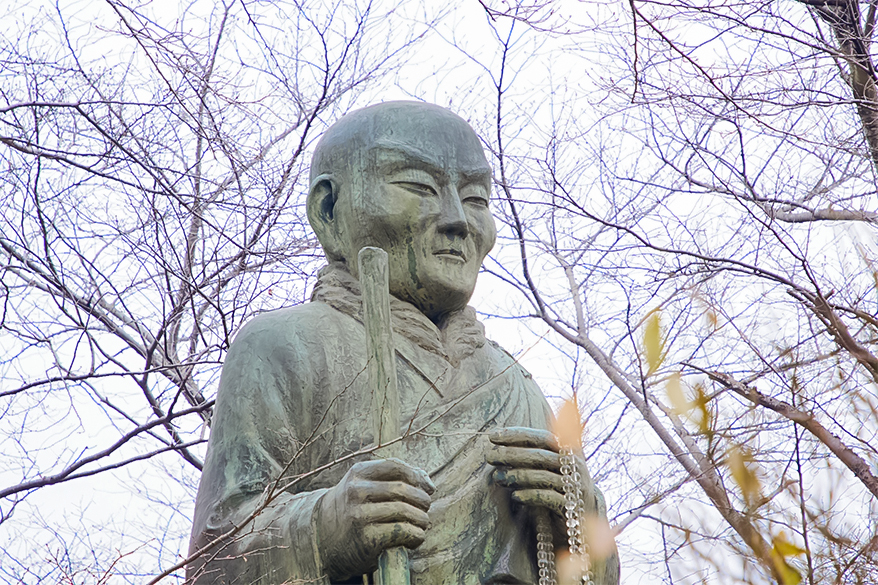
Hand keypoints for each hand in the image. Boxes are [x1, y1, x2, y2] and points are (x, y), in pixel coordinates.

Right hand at [316, 458, 434, 578]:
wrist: (324, 538)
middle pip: (403, 490)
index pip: (396, 467)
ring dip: (422, 519)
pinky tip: (414, 538)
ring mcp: (359, 515)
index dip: (417, 477)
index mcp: (358, 473)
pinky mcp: (366, 538)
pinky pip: (402, 532)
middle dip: (422, 500)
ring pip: (405, 511)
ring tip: (422, 524)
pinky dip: (416, 535)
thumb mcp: (365, 485)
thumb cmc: (353, 508)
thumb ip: (394, 478)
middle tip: (425, 509)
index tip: (427, 489)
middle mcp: (356, 491)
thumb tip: (428, 483)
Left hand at [487, 427, 569, 514]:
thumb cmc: (558, 487)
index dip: (516, 435)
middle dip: (512, 454)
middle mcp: (574, 465)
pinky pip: (549, 498)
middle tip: (489, 456)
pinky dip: (531, 495)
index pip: (540, 437)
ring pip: (543, 476)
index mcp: (567, 450)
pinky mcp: (573, 506)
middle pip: (540, 455)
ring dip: (517, 476)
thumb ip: (531, 453)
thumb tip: (496, 443)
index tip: (492, 436)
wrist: (581, 518)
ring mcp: (575, 485)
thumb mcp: (548, 466)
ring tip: (497, 478)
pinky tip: (515, 496)